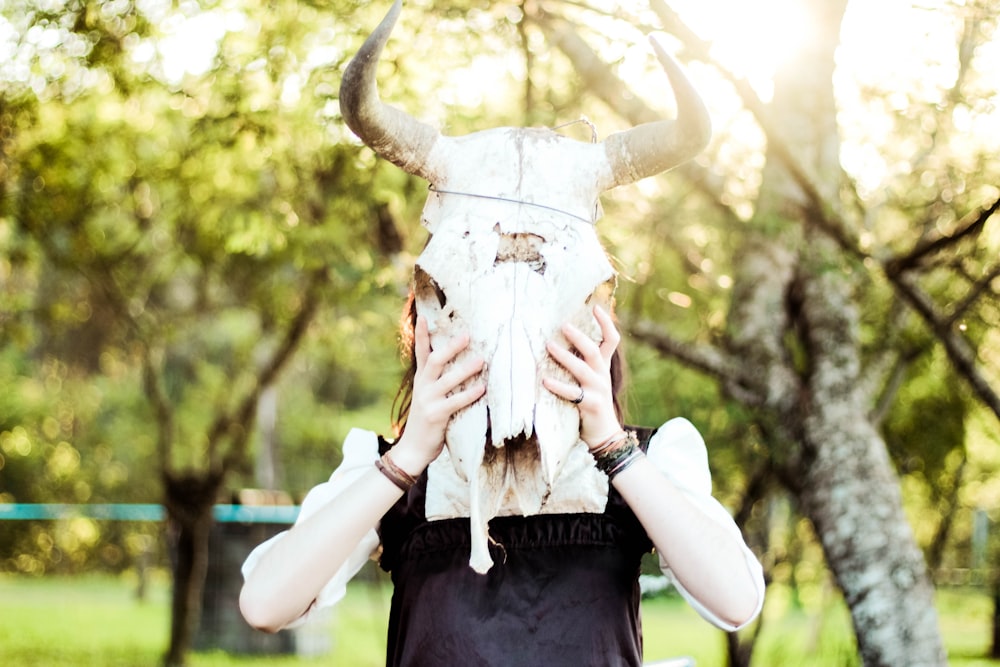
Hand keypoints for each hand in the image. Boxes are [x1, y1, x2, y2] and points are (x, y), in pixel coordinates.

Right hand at [392, 315, 485, 474]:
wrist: (413, 448)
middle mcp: (423, 386)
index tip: (423, 316)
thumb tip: (458, 364)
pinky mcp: (436, 415)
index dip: (420, 334)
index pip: (420, 352)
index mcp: (421, 379)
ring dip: (465, 369)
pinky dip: (469, 395)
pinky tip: (482, 388)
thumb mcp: (428, 396)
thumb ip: (438, 381)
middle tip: (466, 335)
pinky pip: (455, 402)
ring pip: (447, 380)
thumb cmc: (427, 420)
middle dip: (450, 347)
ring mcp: (428, 400)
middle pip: (434, 360)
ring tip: (481, 360)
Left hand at [542, 305, 622, 448]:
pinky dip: (558, 387)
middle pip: (595, 351)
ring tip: (549, 346)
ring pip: (582, 369)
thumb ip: (581, 361)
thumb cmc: (591, 402)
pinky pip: (573, 394)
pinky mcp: (592, 405)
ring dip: (565, 357)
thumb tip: (558, 340)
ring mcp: (598, 390)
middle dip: (579, 337)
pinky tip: (545, 380)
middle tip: (563, 325)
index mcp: (603, 367)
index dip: (606, 323)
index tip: (595, 306)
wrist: (605, 434)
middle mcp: (603, 375)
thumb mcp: (591, 379)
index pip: (611, 340)